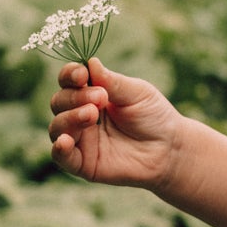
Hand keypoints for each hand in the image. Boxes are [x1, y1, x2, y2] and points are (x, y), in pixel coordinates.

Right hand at [47, 57, 184, 189]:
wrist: (170, 149)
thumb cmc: (154, 116)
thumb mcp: (137, 93)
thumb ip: (112, 81)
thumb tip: (90, 62)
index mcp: (91, 94)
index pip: (68, 81)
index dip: (69, 75)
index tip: (81, 74)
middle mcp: (80, 115)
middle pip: (59, 101)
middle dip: (75, 96)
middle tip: (101, 97)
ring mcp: (80, 140)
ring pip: (57, 127)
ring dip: (70, 117)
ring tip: (92, 114)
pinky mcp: (83, 163)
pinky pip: (61, 157)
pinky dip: (59, 148)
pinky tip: (64, 141)